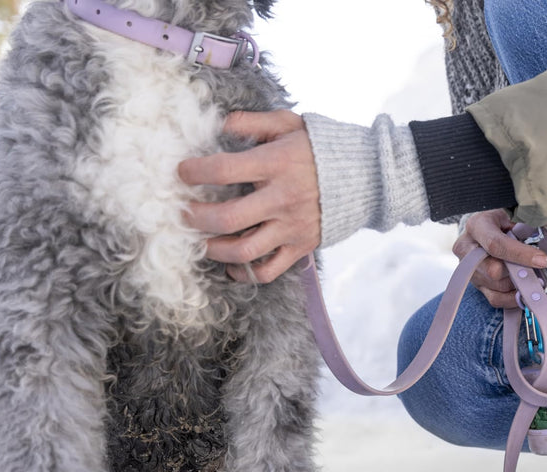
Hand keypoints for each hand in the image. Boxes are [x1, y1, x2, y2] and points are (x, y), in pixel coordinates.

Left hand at [178, 110, 320, 283]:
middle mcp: (282, 199)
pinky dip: (245, 273)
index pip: (224, 170)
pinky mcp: (300, 247)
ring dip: (214, 249)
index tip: (182, 172)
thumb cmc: (319, 148)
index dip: (195, 172)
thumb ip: (252, 122)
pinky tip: (231, 264)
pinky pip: (268, 271)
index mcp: (276, 164)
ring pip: (243, 251)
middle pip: (227, 219)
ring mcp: (291, 227)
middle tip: (183, 213)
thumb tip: (218, 124)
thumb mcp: (288, 124)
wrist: (364, 177)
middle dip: (196, 217)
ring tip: (201, 241)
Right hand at [456, 209, 546, 308]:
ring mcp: (469, 270)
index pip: (496, 244)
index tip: (543, 261)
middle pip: (493, 270)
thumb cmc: (501, 223)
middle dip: (520, 273)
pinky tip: (525, 292)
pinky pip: (495, 299)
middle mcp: (467, 249)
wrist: (484, 230)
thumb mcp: (511, 216)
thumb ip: (524, 229)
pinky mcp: (476, 285)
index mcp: (476, 226)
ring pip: (497, 286)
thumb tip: (542, 248)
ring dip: (519, 285)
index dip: (520, 254)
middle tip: (539, 272)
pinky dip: (514, 298)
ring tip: (534, 277)